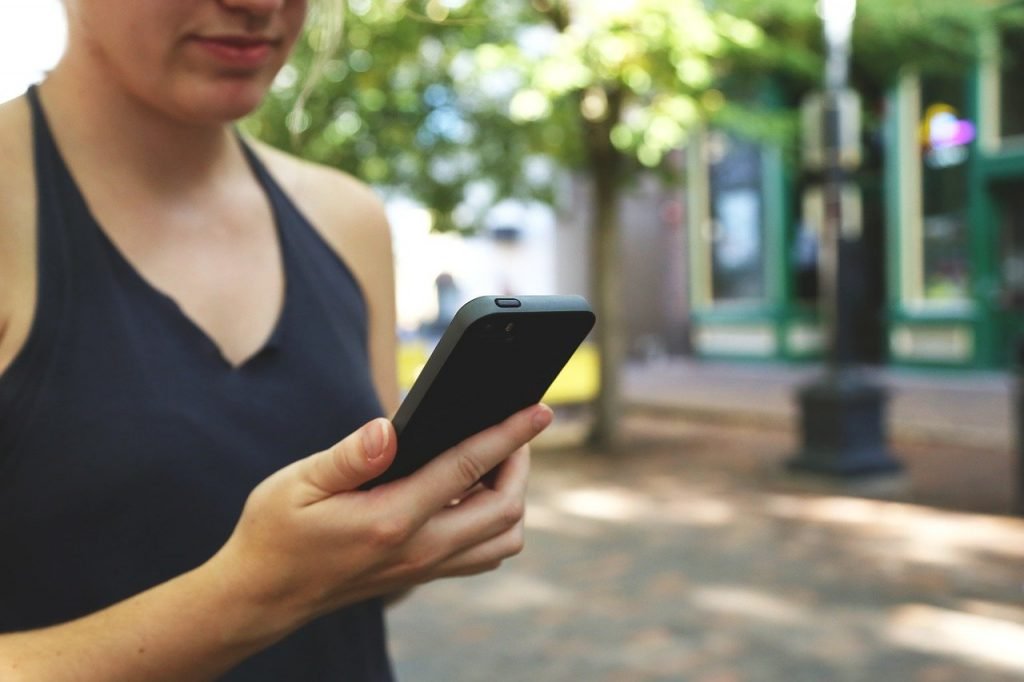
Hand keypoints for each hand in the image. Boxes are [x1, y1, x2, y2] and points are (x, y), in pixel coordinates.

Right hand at [208, 404, 550, 630]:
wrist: (263, 595)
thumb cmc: (276, 532)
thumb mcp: (297, 484)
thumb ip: (348, 456)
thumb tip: (388, 428)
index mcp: (390, 520)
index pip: (468, 469)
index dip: (508, 435)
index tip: (538, 411)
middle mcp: (418, 551)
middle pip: (505, 510)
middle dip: (520, 464)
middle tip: (514, 429)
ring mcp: (424, 568)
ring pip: (503, 540)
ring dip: (513, 498)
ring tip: (497, 460)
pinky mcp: (422, 575)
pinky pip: (482, 554)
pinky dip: (494, 522)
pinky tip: (470, 492)